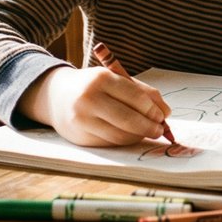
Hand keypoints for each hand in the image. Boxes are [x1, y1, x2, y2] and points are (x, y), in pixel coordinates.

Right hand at [20, 66, 171, 146]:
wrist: (56, 95)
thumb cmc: (94, 86)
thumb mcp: (114, 79)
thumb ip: (141, 92)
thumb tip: (165, 113)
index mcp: (101, 79)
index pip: (134, 96)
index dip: (152, 109)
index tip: (163, 116)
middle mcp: (89, 99)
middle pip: (127, 119)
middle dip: (149, 127)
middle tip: (160, 130)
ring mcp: (82, 119)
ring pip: (119, 135)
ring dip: (138, 136)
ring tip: (147, 132)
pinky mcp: (80, 137)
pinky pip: (109, 143)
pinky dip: (124, 141)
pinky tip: (130, 136)